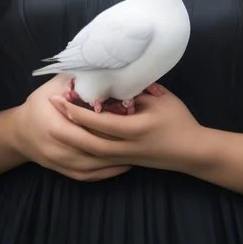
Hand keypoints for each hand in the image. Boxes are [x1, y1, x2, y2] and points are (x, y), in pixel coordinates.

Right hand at [8, 75, 131, 181]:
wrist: (18, 133)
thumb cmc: (39, 105)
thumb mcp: (54, 87)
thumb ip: (77, 80)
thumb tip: (103, 70)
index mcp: (56, 127)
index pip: (89, 130)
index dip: (111, 126)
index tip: (130, 118)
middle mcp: (59, 150)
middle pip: (95, 150)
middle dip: (118, 144)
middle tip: (140, 136)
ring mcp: (62, 164)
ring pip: (95, 166)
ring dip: (117, 160)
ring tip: (137, 150)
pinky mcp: (65, 173)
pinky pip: (90, 176)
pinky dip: (108, 172)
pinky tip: (124, 164)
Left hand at [51, 84, 213, 174]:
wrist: (192, 151)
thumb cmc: (178, 120)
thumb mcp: (160, 99)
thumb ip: (135, 90)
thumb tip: (110, 80)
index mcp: (136, 129)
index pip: (100, 122)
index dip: (77, 111)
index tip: (60, 98)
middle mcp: (127, 147)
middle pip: (89, 143)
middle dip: (66, 128)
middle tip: (50, 111)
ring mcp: (125, 158)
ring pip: (91, 154)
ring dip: (72, 139)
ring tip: (55, 124)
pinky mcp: (124, 163)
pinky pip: (99, 159)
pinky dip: (84, 149)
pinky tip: (73, 138)